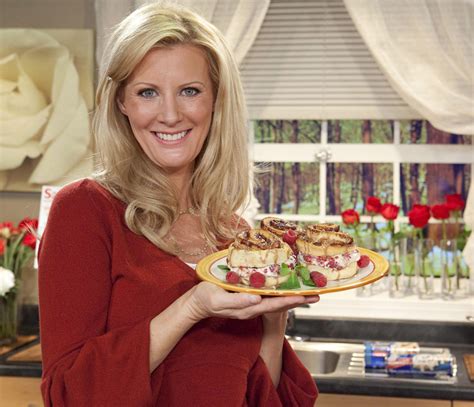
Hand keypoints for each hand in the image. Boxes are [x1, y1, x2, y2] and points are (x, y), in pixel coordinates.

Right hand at [185, 282, 318, 321]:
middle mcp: (253, 308)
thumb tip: (257, 300)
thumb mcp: (218, 299)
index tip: (306, 296)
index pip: (274, 305)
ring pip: (276, 300)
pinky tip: (285, 287)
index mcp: (248, 309)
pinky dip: (279, 292)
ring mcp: (251, 304)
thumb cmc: (205, 299)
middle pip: (280, 304)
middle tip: (317, 293)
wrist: (196, 303)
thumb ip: (237, 302)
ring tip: (307, 291)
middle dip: (298, 299)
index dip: (291, 300)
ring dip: (292, 296)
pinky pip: (268, 296)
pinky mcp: (248, 298)